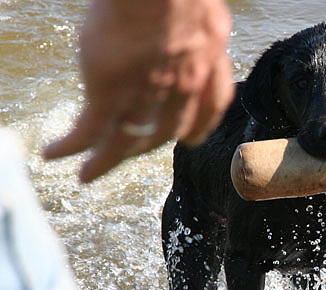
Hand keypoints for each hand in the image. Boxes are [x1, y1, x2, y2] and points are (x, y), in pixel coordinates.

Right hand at [43, 0, 234, 181]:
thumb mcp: (207, 12)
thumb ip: (206, 32)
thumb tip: (203, 29)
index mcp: (210, 64)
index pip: (208, 112)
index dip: (195, 130)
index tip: (188, 139)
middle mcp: (184, 88)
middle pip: (165, 132)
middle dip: (145, 146)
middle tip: (128, 153)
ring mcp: (147, 93)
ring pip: (126, 142)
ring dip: (105, 162)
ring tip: (87, 175)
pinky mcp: (111, 91)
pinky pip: (90, 131)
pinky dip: (71, 147)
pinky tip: (54, 153)